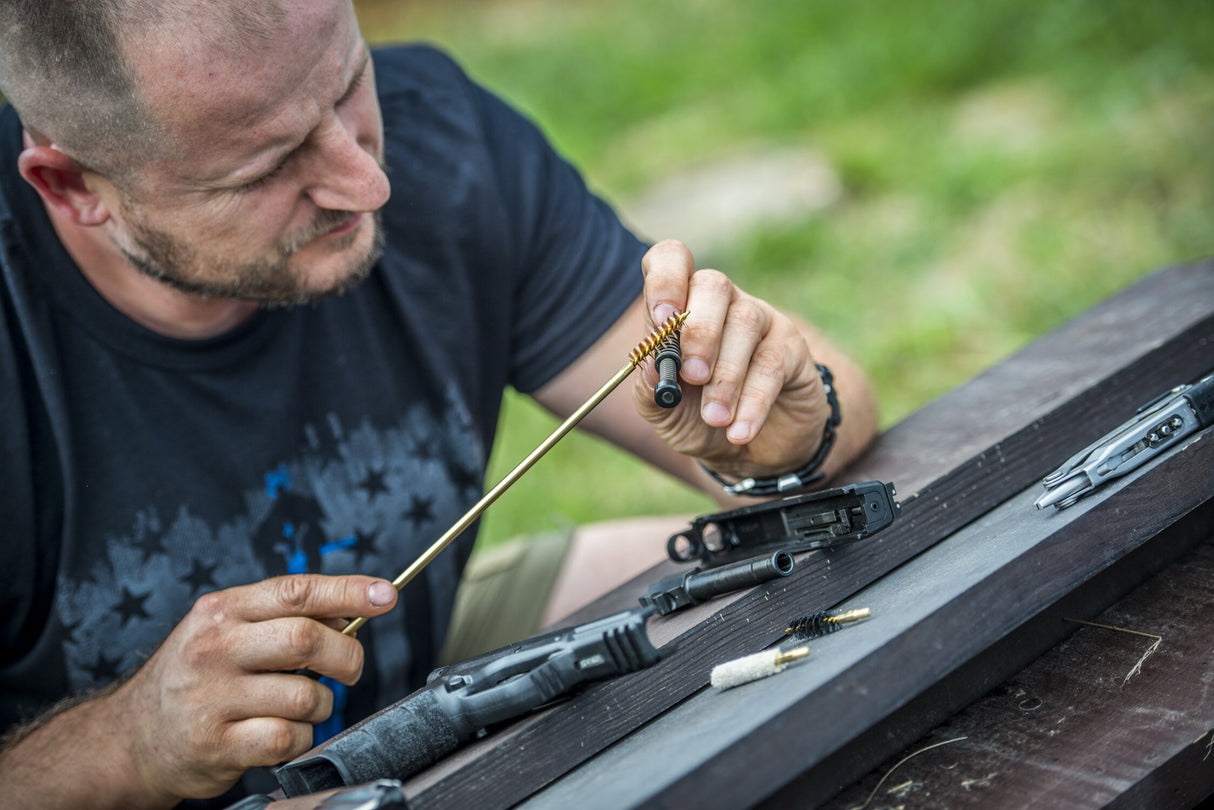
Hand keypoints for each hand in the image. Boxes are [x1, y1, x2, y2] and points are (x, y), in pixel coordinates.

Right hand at [104, 574, 396, 802]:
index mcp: (223, 611)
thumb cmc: (196, 677)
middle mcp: (215, 648)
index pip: (295, 591)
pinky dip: (301, 737)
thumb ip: (283, 617)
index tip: (385, 595)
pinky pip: (289, 739)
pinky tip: (283, 733)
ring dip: (321, 704)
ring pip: (304, 695)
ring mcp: (212, 698)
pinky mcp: (217, 744)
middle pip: (306, 639)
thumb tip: (351, 612)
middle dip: (345, 656)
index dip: (348, 592)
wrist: (132, 737)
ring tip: (302, 706)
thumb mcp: (228, 630)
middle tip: (349, 668)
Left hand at [633, 240, 829, 480]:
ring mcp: (760, 319)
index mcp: (681, 305)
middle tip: (692, 376)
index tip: (660, 319)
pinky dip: (753, 402)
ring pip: (745, 323)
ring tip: (715, 418)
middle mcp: (722, 302)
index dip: (665, 279)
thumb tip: (649, 363)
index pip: (672, 260)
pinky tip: (739, 431)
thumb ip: (650, 387)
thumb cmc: (697, 418)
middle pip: (713, 285)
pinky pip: (773, 363)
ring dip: (726, 376)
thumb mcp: (663, 411)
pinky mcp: (791, 348)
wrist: (746, 452)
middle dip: (699, 331)